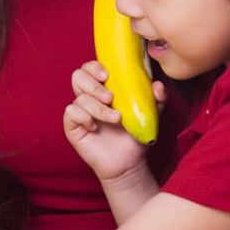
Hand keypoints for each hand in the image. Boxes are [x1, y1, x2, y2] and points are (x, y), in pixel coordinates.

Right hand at [63, 61, 165, 184]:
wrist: (128, 162)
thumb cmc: (135, 136)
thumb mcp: (150, 114)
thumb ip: (156, 98)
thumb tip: (157, 85)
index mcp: (103, 89)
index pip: (90, 68)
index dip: (95, 67)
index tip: (108, 75)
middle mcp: (88, 97)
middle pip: (78, 76)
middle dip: (94, 86)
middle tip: (110, 98)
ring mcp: (79, 112)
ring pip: (79, 97)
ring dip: (98, 108)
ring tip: (115, 119)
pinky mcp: (72, 126)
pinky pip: (71, 113)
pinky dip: (85, 118)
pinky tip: (95, 127)